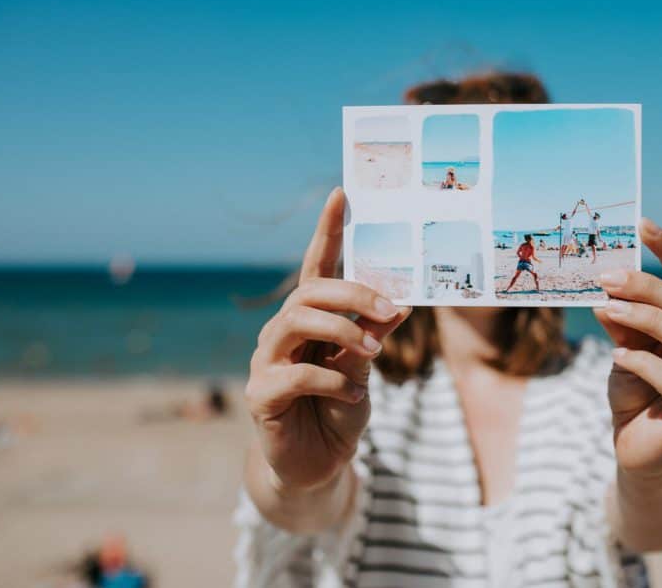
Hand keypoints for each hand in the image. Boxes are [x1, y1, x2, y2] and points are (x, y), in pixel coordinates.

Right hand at [245, 188, 410, 491]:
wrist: (318, 466)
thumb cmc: (338, 410)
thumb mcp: (364, 370)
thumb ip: (373, 338)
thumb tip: (400, 304)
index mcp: (310, 319)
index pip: (316, 266)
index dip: (327, 230)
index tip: (342, 195)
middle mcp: (282, 332)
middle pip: (310, 291)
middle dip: (353, 294)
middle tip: (389, 311)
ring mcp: (266, 361)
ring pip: (296, 321)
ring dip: (341, 331)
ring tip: (370, 351)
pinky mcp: (261, 395)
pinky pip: (295, 374)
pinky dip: (332, 380)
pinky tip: (351, 394)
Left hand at [596, 218, 661, 478]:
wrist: (639, 452)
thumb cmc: (635, 392)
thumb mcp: (624, 348)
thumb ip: (623, 321)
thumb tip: (607, 289)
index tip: (643, 225)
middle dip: (647, 287)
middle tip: (607, 277)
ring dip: (646, 319)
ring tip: (607, 310)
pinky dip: (644, 363)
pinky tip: (618, 356)